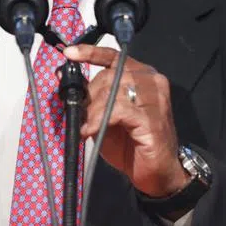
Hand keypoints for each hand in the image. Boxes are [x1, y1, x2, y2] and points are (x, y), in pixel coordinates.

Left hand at [62, 44, 190, 197]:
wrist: (156, 173)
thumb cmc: (131, 144)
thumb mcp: (106, 116)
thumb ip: (93, 98)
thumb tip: (69, 83)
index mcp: (141, 76)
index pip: (114, 56)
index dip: (90, 52)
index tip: (70, 54)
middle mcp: (151, 81)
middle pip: (109, 75)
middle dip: (89, 96)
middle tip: (80, 116)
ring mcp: (155, 98)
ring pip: (113, 91)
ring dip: (93, 111)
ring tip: (86, 126)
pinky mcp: (152, 117)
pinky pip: (118, 110)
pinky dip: (100, 120)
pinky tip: (91, 131)